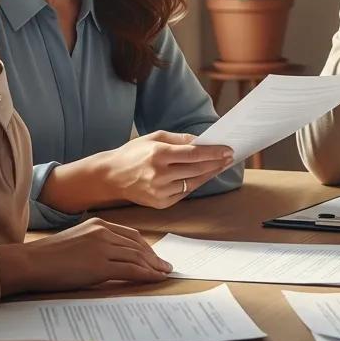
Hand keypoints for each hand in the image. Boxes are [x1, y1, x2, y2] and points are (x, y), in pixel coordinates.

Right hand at [0, 217, 171, 294]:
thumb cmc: (49, 256)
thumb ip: (96, 243)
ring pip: (137, 257)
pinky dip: (146, 274)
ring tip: (163, 274)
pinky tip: (154, 279)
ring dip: (154, 267)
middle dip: (154, 257)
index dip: (146, 247)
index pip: (131, 235)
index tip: (155, 256)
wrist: (31, 262)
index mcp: (98, 224)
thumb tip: (113, 257)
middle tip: (165, 267)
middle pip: (138, 245)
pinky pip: (131, 270)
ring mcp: (103, 247)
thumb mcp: (77, 240)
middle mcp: (103, 232)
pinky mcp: (100, 265)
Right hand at [105, 132, 234, 208]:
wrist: (110, 176)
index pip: (194, 154)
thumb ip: (180, 139)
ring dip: (209, 174)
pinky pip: (184, 193)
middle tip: (229, 157)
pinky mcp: (160, 203)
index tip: (228, 150)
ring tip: (220, 166)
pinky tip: (203, 176)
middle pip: (197, 169)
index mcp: (159, 154)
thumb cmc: (133, 153)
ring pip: (193, 183)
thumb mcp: (154, 137)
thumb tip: (201, 141)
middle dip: (216, 163)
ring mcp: (160, 191)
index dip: (214, 152)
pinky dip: (195, 184)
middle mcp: (160, 174)